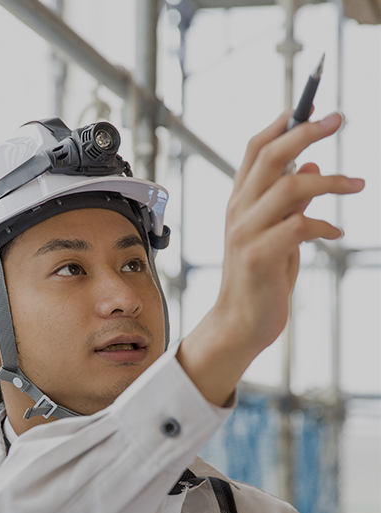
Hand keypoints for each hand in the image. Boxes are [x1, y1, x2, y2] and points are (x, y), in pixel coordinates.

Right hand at [177, 111, 363, 406]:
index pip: (255, 150)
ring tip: (358, 184)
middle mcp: (238, 212)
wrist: (242, 322)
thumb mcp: (276, 233)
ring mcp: (245, 233)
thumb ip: (289, 202)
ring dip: (330, 181)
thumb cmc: (261, 278)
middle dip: (306, 132)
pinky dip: (324, 225)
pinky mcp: (259, 256)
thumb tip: (311, 167)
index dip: (282, 123)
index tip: (311, 105)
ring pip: (288, 186)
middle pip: (269, 156)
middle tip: (340, 119)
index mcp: (240, 202)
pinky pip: (300, 226)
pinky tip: (337, 233)